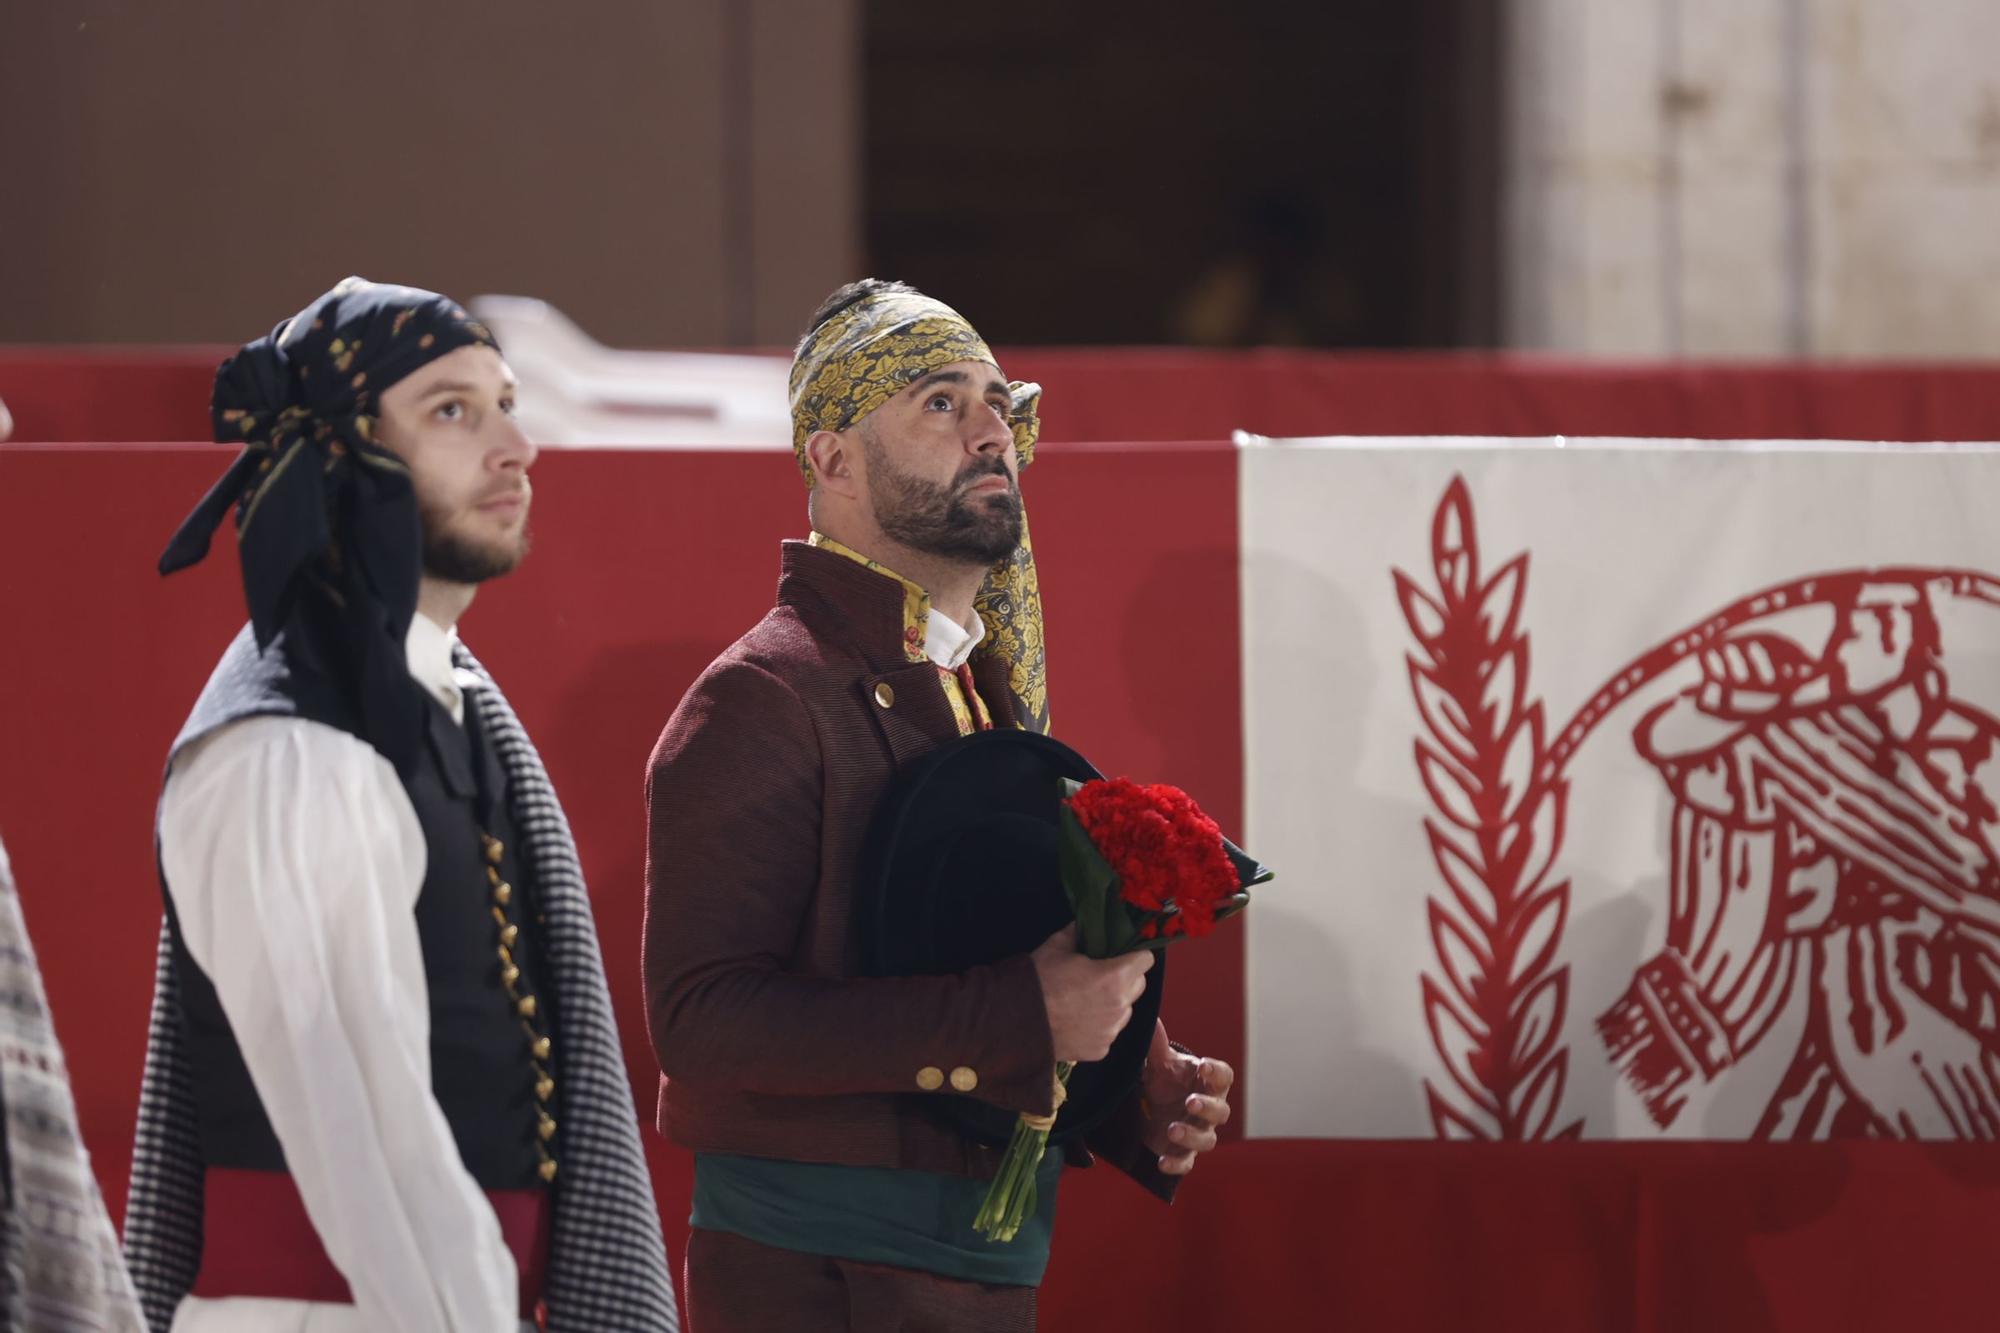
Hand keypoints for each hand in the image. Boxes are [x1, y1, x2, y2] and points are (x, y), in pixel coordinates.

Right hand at [1030, 924, 1153, 1063]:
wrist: (1014, 1022)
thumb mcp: (1057, 946)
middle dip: (1127, 977)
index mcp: (1114, 977)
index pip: (1146, 960)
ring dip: (1115, 1003)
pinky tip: (1078, 1020)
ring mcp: (1111, 1031)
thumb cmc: (1037, 980)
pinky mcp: (1101, 1050)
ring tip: (1087, 1000)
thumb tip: (1089, 922)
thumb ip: (1080, 931)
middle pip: (1139, 985)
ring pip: (1125, 1010)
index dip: (1135, 953)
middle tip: (1102, 974)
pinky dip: (1100, 1025)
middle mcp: (1120, 1006)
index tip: (1123, 953)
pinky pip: (1109, 1031)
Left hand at [1139, 1020, 1232, 1176]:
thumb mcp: (1160, 1064)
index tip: (1203, 1065)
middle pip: (1221, 1111)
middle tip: (1190, 1102)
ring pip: (1207, 1140)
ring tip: (1172, 1130)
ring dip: (1191, 1136)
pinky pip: (1186, 1163)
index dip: (1216, 1072)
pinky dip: (1176, 1164)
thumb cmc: (1167, 1082)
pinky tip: (1162, 1162)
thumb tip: (1150, 1019)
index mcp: (1207, 1083)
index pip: (1224, 1077)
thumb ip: (1157, 1045)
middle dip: (1207, 1107)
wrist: (1154, 1108)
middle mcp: (1209, 1110)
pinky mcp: (1183, 1153)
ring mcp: (1198, 1133)